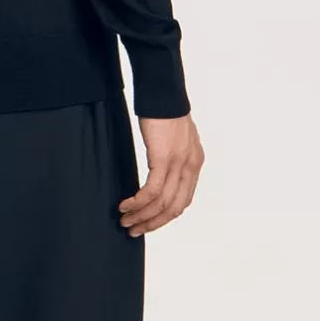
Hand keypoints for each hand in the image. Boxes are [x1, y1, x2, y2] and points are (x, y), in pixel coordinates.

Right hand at [120, 112, 203, 236]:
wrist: (163, 91)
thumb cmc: (164, 110)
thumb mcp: (175, 137)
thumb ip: (173, 156)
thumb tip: (159, 170)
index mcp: (195, 162)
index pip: (183, 200)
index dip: (165, 217)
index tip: (147, 223)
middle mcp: (191, 165)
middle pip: (174, 208)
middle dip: (152, 223)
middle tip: (133, 229)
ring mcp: (179, 163)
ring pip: (162, 203)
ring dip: (141, 216)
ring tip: (124, 220)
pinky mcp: (163, 158)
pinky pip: (151, 191)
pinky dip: (137, 202)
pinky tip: (125, 205)